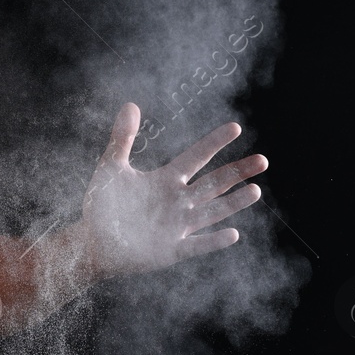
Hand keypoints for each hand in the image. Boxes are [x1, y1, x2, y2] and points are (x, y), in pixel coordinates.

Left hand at [74, 103, 267, 278]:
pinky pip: (197, 245)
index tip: (235, 127)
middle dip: (237, 172)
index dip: (214, 142)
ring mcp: (177, 227)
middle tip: (263, 160)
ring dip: (233, 202)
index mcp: (166, 180)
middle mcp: (177, 201)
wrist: (91, 243)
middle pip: (214, 183)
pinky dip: (214, 240)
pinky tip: (234, 233)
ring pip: (211, 212)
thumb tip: (130, 104)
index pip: (196, 157)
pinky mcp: (171, 250)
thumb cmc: (101, 206)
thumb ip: (122, 138)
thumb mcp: (111, 167)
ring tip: (255, 190)